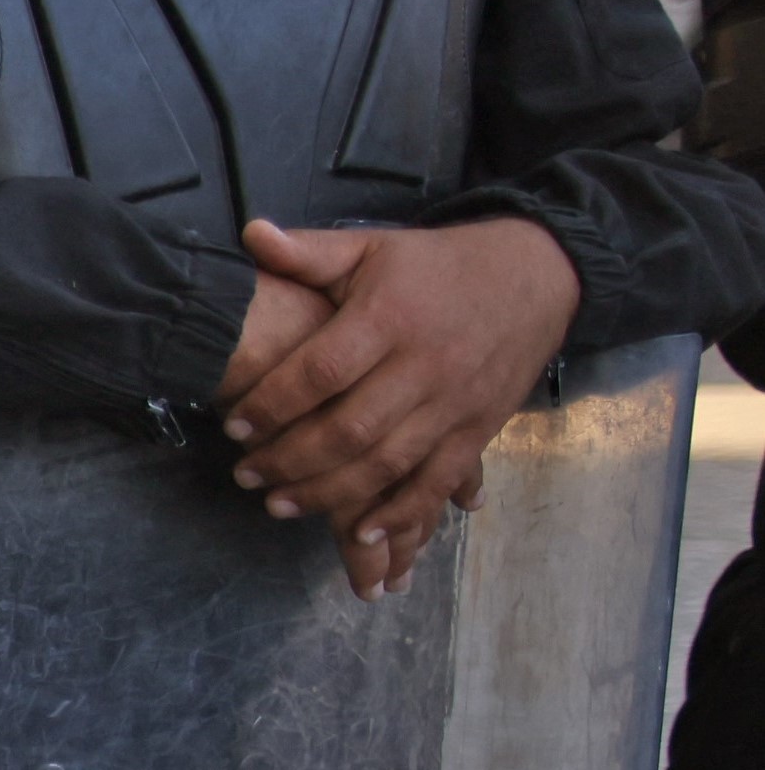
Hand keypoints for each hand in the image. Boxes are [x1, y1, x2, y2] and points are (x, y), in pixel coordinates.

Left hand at [223, 217, 580, 597]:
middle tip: (245, 476)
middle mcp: (424, 367)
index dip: (274, 402)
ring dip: (331, 493)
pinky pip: (439, 480)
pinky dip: (403, 513)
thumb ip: (309, 252)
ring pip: (388, 462)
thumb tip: (250, 234)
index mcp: (389, 319)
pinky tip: (364, 535)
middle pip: (351, 428)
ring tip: (279, 505)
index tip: (233, 425)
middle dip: (291, 459)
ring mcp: (456, 404)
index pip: (321, 371)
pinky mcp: (480, 429)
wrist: (536, 277)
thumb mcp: (373, 247)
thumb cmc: (438, 265)